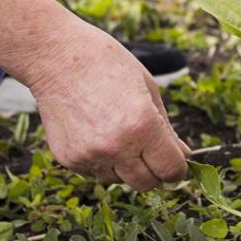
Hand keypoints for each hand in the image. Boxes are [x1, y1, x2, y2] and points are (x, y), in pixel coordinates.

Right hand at [26, 22, 191, 190]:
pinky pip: (95, 172)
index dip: (177, 168)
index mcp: (143, 125)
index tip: (175, 161)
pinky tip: (94, 130)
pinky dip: (100, 159)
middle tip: (148, 148)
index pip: (170, 169)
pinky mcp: (69, 160)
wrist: (56, 57)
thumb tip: (184, 156)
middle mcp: (117, 146)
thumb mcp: (148, 89)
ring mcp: (90, 156)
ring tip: (114, 129)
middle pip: (146, 183)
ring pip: (119, 179)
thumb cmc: (107, 64)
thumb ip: (167, 128)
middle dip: (153, 170)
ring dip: (125, 165)